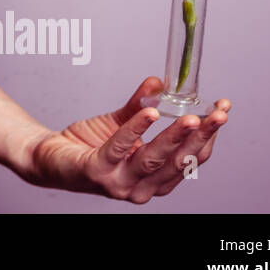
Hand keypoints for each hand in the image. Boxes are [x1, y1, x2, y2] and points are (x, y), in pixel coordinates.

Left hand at [24, 76, 229, 202]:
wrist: (47, 157)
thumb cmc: (88, 144)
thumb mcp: (121, 124)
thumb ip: (141, 106)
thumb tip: (159, 81)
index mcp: (154, 179)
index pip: (190, 159)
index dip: (209, 136)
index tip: (222, 110)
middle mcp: (141, 188)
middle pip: (179, 162)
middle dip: (201, 137)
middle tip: (218, 114)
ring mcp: (119, 183)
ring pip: (154, 159)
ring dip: (175, 135)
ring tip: (192, 116)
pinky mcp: (96, 172)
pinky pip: (119, 148)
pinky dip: (136, 130)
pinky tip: (150, 113)